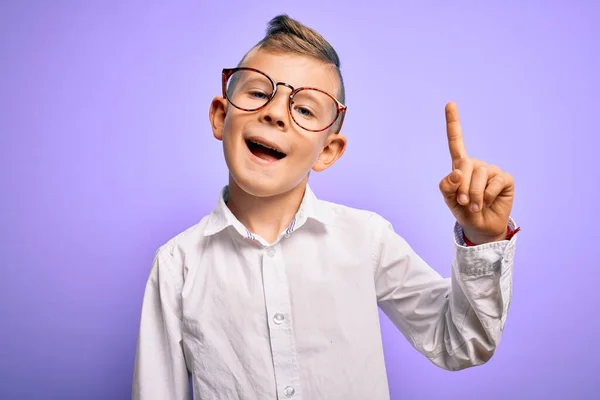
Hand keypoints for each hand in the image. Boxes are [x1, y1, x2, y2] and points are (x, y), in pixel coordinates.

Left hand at [438, 102, 514, 243]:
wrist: (481, 226)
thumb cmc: (464, 211)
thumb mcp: (449, 200)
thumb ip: (446, 186)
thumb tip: (457, 172)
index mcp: (460, 165)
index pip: (456, 142)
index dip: (453, 122)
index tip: (450, 103)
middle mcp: (477, 164)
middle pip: (465, 165)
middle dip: (462, 187)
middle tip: (463, 202)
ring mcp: (492, 170)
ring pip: (479, 176)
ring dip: (474, 195)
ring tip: (475, 206)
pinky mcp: (506, 179)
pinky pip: (494, 184)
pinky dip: (488, 197)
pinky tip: (489, 202)